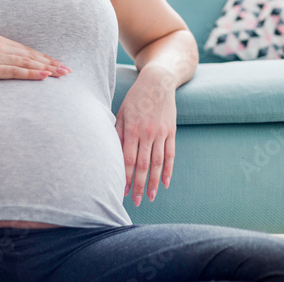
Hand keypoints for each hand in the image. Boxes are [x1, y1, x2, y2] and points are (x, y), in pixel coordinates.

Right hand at [0, 34, 70, 90]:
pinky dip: (32, 74)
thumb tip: (7, 64)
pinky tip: (45, 76)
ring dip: (47, 68)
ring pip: (27, 62)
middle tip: (68, 70)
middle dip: (51, 63)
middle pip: (31, 55)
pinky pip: (15, 71)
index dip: (44, 57)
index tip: (58, 64)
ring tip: (62, 74)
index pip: (27, 50)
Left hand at [115, 66, 176, 206]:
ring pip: (158, 163)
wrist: (158, 81)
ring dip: (154, 182)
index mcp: (132, 129)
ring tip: (151, 198)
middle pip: (143, 165)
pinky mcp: (171, 131)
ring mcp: (161, 133)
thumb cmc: (135, 98)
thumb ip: (117, 133)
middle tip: (135, 202)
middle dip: (138, 185)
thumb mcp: (122, 112)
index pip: (127, 159)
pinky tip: (166, 183)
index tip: (121, 192)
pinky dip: (169, 170)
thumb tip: (111, 154)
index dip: (124, 177)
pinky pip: (170, 154)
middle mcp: (147, 133)